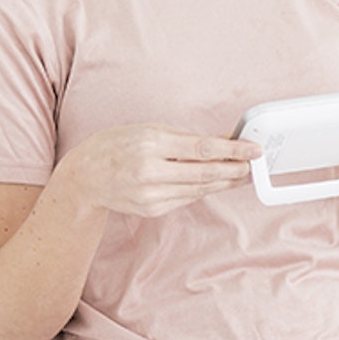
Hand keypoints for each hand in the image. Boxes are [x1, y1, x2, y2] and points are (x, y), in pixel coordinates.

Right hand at [63, 124, 260, 217]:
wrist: (85, 176)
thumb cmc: (116, 145)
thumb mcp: (149, 129)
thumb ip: (187, 137)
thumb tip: (223, 139)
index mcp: (151, 145)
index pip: (202, 149)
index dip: (233, 150)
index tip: (253, 150)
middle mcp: (150, 171)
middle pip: (205, 174)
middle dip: (235, 170)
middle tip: (253, 165)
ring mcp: (150, 194)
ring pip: (199, 189)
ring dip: (224, 182)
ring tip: (241, 174)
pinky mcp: (151, 209)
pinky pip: (186, 199)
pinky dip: (203, 190)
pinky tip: (216, 183)